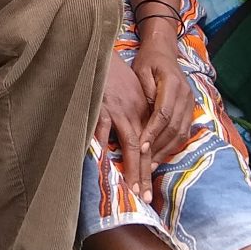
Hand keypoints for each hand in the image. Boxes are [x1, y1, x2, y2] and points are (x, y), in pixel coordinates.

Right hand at [96, 55, 153, 202]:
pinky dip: (102, 148)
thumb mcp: (130, 92)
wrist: (101, 50)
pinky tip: (102, 164)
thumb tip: (135, 137)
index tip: (148, 188)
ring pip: (129, 146)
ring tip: (133, 190)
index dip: (149, 167)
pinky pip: (102, 131)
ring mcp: (118, 112)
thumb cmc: (112, 72)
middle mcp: (134, 115)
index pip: (150, 145)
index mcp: (141, 112)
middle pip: (143, 151)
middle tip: (146, 199)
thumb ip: (134, 112)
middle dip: (144, 176)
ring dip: (132, 170)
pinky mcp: (102, 106)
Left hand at [130, 29, 191, 164]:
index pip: (163, 113)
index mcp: (172, 83)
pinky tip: (160, 155)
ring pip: (181, 133)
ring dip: (166, 151)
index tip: (141, 146)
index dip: (153, 132)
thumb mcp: (140, 71)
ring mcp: (191, 103)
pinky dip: (172, 146)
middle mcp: (186, 95)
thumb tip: (143, 118)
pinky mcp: (190, 110)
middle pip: (174, 127)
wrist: (164, 51)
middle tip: (144, 163)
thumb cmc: (148, 61)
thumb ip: (143, 92)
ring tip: (151, 165)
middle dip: (159, 147)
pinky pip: (184, 132)